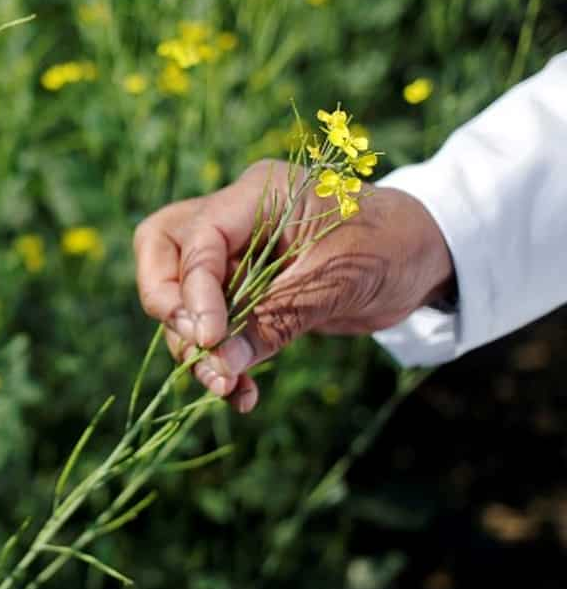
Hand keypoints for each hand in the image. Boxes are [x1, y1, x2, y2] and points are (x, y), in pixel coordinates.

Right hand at [133, 159, 453, 411]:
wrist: (426, 256)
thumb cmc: (389, 248)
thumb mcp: (335, 284)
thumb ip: (274, 321)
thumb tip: (219, 366)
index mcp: (256, 195)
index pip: (198, 239)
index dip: (194, 292)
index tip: (208, 341)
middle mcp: (234, 217)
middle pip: (163, 248)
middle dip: (168, 303)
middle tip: (196, 345)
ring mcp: (235, 251)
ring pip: (179, 292)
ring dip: (194, 345)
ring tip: (225, 387)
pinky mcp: (244, 287)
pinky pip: (212, 321)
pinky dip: (220, 357)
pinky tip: (240, 393)